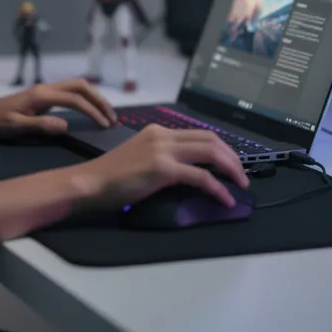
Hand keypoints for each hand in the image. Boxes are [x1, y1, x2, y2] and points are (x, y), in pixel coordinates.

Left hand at [0, 78, 116, 137]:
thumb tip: (66, 126)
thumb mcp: (15, 127)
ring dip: (94, 98)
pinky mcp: (43, 96)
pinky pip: (70, 93)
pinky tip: (89, 111)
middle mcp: (46, 89)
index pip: (75, 99)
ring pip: (77, 87)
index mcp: (41, 95)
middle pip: (81, 86)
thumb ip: (40, 126)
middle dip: (99, 100)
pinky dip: (85, 99)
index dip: (92, 111)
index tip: (105, 125)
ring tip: (106, 115)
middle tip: (112, 118)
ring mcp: (45, 91)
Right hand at [71, 126, 248, 208]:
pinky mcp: (162, 168)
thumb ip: (162, 158)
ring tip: (241, 184)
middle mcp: (162, 135)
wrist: (89, 183)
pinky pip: (200, 176)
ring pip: (210, 152)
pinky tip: (225, 199)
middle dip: (232, 156)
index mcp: (157, 132)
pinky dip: (217, 188)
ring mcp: (163, 150)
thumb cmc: (110, 178)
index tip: (231, 163)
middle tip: (242, 175)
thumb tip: (186, 172)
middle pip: (211, 139)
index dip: (221, 148)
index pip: (199, 134)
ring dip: (231, 168)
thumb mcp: (140, 159)